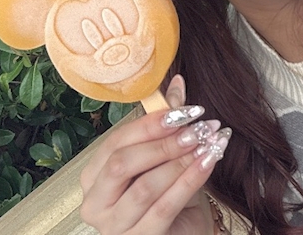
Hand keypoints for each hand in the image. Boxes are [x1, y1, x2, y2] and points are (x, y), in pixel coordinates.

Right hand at [80, 75, 230, 234]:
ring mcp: (113, 227)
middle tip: (199, 128)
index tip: (188, 110)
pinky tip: (209, 162)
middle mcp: (95, 203)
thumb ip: (167, 122)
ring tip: (208, 144)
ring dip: (181, 161)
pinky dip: (189, 181)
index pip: (116, 142)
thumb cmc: (169, 195)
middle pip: (124, 163)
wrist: (185, 232)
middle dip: (166, 142)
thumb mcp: (166, 157)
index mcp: (94, 177)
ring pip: (145, 186)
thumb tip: (177, 82)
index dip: (152, 123)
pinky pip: (164, 207)